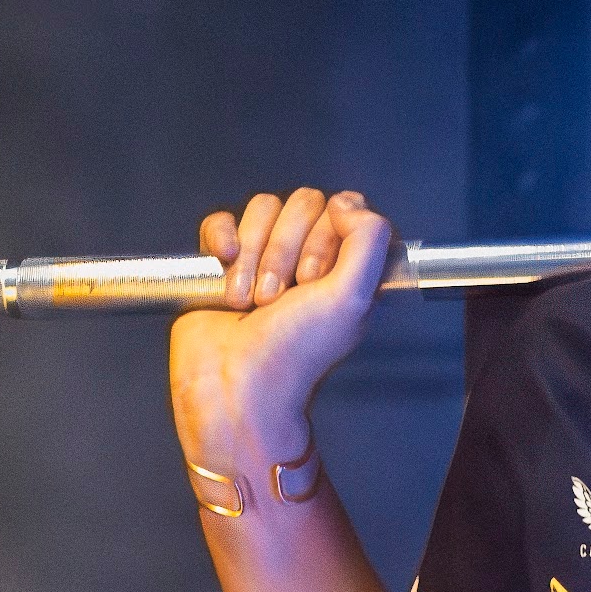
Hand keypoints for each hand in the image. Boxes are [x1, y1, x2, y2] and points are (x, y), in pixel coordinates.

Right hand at [169, 187, 391, 478]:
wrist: (236, 387)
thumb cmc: (294, 356)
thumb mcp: (353, 299)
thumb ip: (370, 240)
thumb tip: (347, 204)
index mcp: (344, 268)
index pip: (342, 208)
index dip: (324, 237)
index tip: (313, 281)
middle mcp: (306, 258)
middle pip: (300, 203)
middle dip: (284, 250)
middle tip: (278, 297)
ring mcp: (262, 257)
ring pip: (261, 209)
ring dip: (252, 254)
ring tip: (249, 300)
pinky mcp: (221, 262)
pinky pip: (221, 220)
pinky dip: (221, 239)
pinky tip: (223, 267)